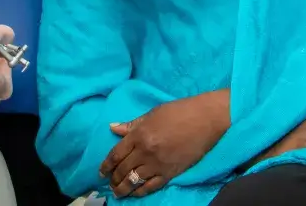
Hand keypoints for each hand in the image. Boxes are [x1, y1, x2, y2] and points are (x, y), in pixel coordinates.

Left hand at [100, 90, 230, 198]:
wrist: (204, 120)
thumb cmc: (178, 112)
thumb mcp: (151, 114)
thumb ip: (131, 124)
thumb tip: (113, 128)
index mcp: (139, 134)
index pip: (116, 153)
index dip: (106, 165)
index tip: (101, 171)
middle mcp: (145, 151)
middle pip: (123, 168)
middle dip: (114, 178)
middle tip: (109, 183)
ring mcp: (157, 164)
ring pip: (134, 180)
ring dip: (123, 188)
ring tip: (118, 192)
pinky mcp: (170, 173)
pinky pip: (151, 186)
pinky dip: (141, 191)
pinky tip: (135, 193)